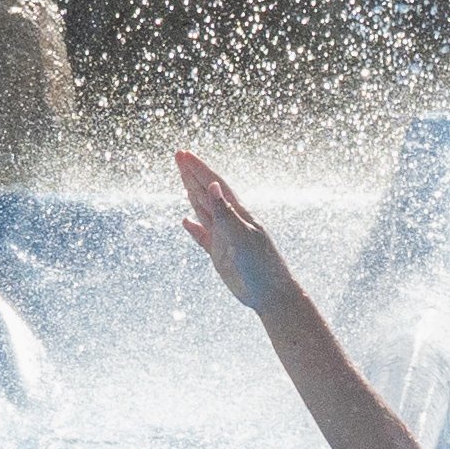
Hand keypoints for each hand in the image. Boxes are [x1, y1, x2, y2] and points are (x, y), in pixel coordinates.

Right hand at [172, 148, 289, 313]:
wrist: (271, 295)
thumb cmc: (262, 265)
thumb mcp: (241, 236)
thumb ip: (225, 211)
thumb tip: (212, 184)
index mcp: (238, 214)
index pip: (215, 185)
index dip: (198, 168)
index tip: (183, 154)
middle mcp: (230, 222)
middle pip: (207, 192)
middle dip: (192, 174)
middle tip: (178, 156)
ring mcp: (225, 238)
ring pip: (204, 210)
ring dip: (192, 194)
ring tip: (183, 178)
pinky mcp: (221, 255)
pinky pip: (203, 237)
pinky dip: (194, 228)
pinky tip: (186, 222)